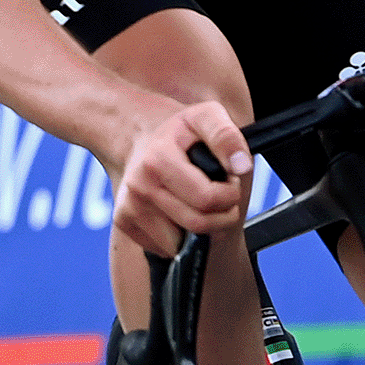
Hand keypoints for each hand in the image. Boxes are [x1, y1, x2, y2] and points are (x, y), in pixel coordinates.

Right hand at [110, 100, 254, 258]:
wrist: (137, 135)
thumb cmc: (179, 131)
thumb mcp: (206, 117)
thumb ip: (227, 136)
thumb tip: (241, 166)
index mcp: (157, 160)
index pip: (207, 199)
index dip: (231, 195)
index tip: (229, 182)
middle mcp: (138, 187)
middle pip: (197, 225)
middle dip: (221, 217)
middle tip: (222, 198)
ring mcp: (128, 207)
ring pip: (180, 244)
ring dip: (200, 231)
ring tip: (200, 204)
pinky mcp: (123, 222)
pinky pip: (163, 248)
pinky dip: (179, 238)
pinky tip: (179, 212)